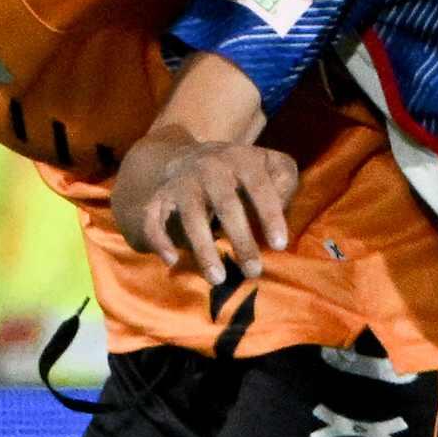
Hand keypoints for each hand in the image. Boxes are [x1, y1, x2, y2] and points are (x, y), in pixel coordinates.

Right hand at [116, 134, 303, 285]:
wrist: (191, 157)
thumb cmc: (241, 172)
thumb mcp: (270, 164)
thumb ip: (284, 180)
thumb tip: (282, 206)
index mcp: (241, 158)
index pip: (259, 186)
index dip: (270, 215)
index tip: (279, 246)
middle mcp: (209, 167)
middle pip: (226, 205)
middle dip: (241, 240)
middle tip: (254, 271)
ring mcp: (182, 182)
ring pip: (191, 217)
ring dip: (204, 250)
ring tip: (218, 279)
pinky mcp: (159, 197)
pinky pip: (153, 220)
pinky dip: (160, 240)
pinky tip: (172, 261)